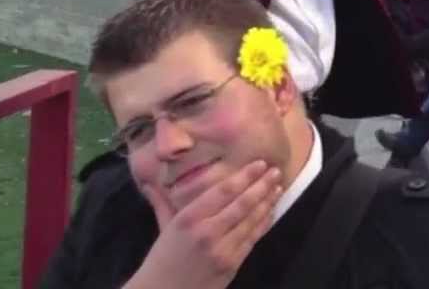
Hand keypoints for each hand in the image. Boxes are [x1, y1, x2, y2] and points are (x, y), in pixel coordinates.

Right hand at [125, 161, 282, 288]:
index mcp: (188, 219)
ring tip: (278, 187)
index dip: (245, 176)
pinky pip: (253, 238)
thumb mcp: (164, 228)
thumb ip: (163, 202)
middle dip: (262, 185)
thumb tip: (150, 182)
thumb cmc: (162, 259)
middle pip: (242, 203)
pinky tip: (271, 211)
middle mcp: (207, 232)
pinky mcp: (232, 264)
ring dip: (267, 202)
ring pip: (251, 220)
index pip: (223, 192)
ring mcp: (222, 249)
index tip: (259, 163)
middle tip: (276, 170)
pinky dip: (264, 223)